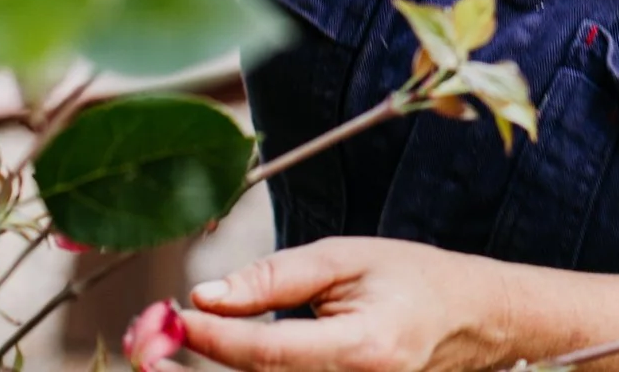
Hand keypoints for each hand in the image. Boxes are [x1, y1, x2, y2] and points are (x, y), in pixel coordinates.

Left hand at [179, 238, 517, 371]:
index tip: (171, 315)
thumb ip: (275, 278)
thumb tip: (205, 295)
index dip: (212, 338)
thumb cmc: (411, 280)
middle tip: (147, 352)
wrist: (471, 320)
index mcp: (362, 349)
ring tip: (165, 361)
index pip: (267, 354)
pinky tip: (220, 367)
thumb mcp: (346, 258)